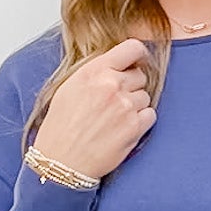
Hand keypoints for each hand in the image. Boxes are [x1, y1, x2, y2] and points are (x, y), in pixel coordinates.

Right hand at [31, 39, 155, 181]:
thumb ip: (95, 72)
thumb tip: (117, 65)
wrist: (61, 161)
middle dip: (131, 86)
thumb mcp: (69, 87)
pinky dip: (141, 121)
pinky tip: (124, 128)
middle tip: (115, 101)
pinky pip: (150, 115)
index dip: (138, 54)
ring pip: (145, 96)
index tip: (138, 61)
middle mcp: (111, 85)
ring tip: (115, 119)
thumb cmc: (60, 127)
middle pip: (140, 75)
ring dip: (135, 106)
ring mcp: (125, 106)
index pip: (131, 48)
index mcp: (94, 71)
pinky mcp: (134, 127)